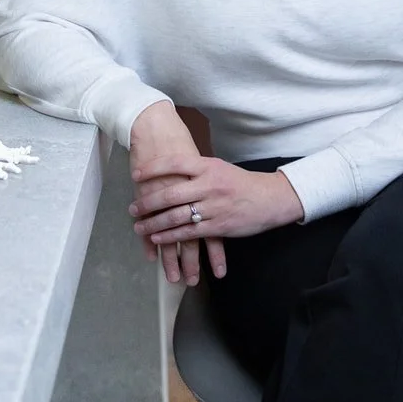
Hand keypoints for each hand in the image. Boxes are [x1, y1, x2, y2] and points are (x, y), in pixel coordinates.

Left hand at [129, 101, 225, 286]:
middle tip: (132, 208)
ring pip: (176, 216)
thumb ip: (196, 169)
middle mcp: (209, 185)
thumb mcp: (219, 168)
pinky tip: (157, 238)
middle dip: (148, 202)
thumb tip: (170, 168)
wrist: (270, 198)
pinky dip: (170, 236)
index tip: (136, 174)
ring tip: (139, 226)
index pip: (175, 163)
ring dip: (154, 223)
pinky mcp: (218, 226)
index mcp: (208, 166)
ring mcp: (213, 207)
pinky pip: (189, 232)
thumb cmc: (241, 182)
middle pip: (171, 193)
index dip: (153, 168)